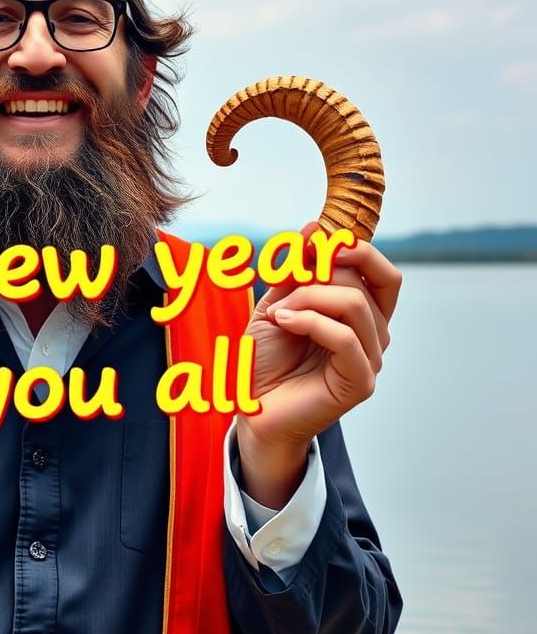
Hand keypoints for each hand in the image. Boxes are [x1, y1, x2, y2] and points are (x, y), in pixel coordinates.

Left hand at [237, 221, 401, 506]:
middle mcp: (374, 335)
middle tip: (285, 290)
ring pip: (353, 303)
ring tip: (278, 314)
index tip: (314, 244)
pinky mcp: (360, 382)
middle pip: (368, 280)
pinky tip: (283, 323)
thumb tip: (314, 227)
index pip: (383, 271)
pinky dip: (309, 321)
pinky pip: (344, 336)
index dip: (355, 249)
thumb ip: (297, 270)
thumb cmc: (266, 358)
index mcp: (362, 315)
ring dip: (307, 298)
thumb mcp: (277, 302)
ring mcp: (370, 359)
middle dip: (319, 273)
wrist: (249, 405)